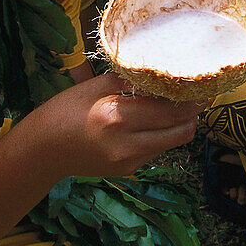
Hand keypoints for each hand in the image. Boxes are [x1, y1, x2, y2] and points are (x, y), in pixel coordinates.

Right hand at [43, 72, 202, 177]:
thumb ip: (132, 81)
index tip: (204, 85)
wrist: (41, 152)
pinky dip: (161, 134)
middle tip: (199, 95)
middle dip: (194, 113)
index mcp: (116, 117)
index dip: (193, 99)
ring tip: (178, 105)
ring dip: (180, 124)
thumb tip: (165, 74)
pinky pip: (156, 150)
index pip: (171, 110)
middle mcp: (126, 145)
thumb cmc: (64, 111)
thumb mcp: (96, 86)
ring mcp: (129, 162)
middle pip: (181, 131)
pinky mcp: (128, 171)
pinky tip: (151, 121)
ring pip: (173, 142)